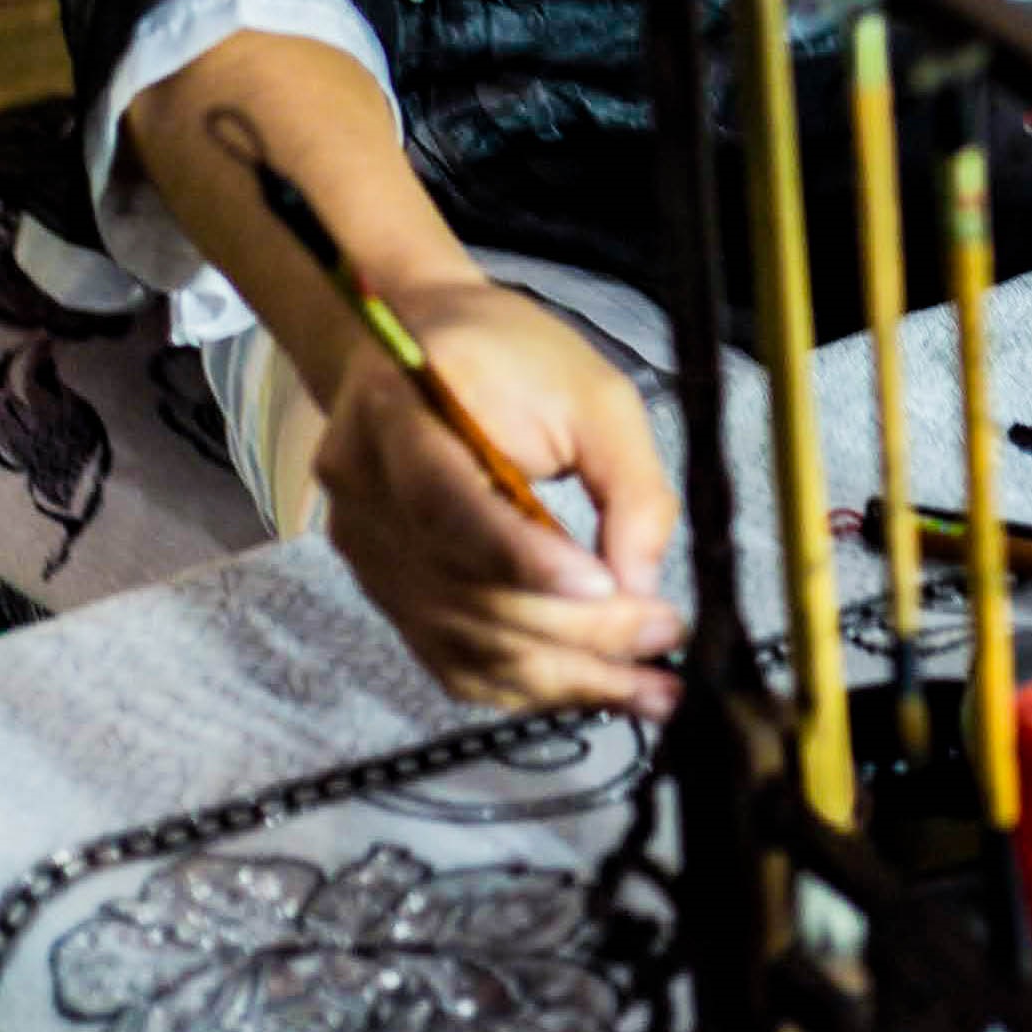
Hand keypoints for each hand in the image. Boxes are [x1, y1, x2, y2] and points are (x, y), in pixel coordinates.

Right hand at [312, 281, 684, 718]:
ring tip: (650, 685)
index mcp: (401, 417)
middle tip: (666, 635)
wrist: (417, 345)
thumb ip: (628, 481)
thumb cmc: (511, 357)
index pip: (450, 508)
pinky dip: (522, 683)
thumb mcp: (593, 390)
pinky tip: (590, 686)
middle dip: (575, 630)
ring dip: (562, 676)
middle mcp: (365, 495)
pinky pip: (449, 657)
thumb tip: (641, 583)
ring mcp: (365, 553)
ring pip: (461, 642)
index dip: (526, 559)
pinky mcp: (384, 588)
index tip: (610, 590)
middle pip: (467, 591)